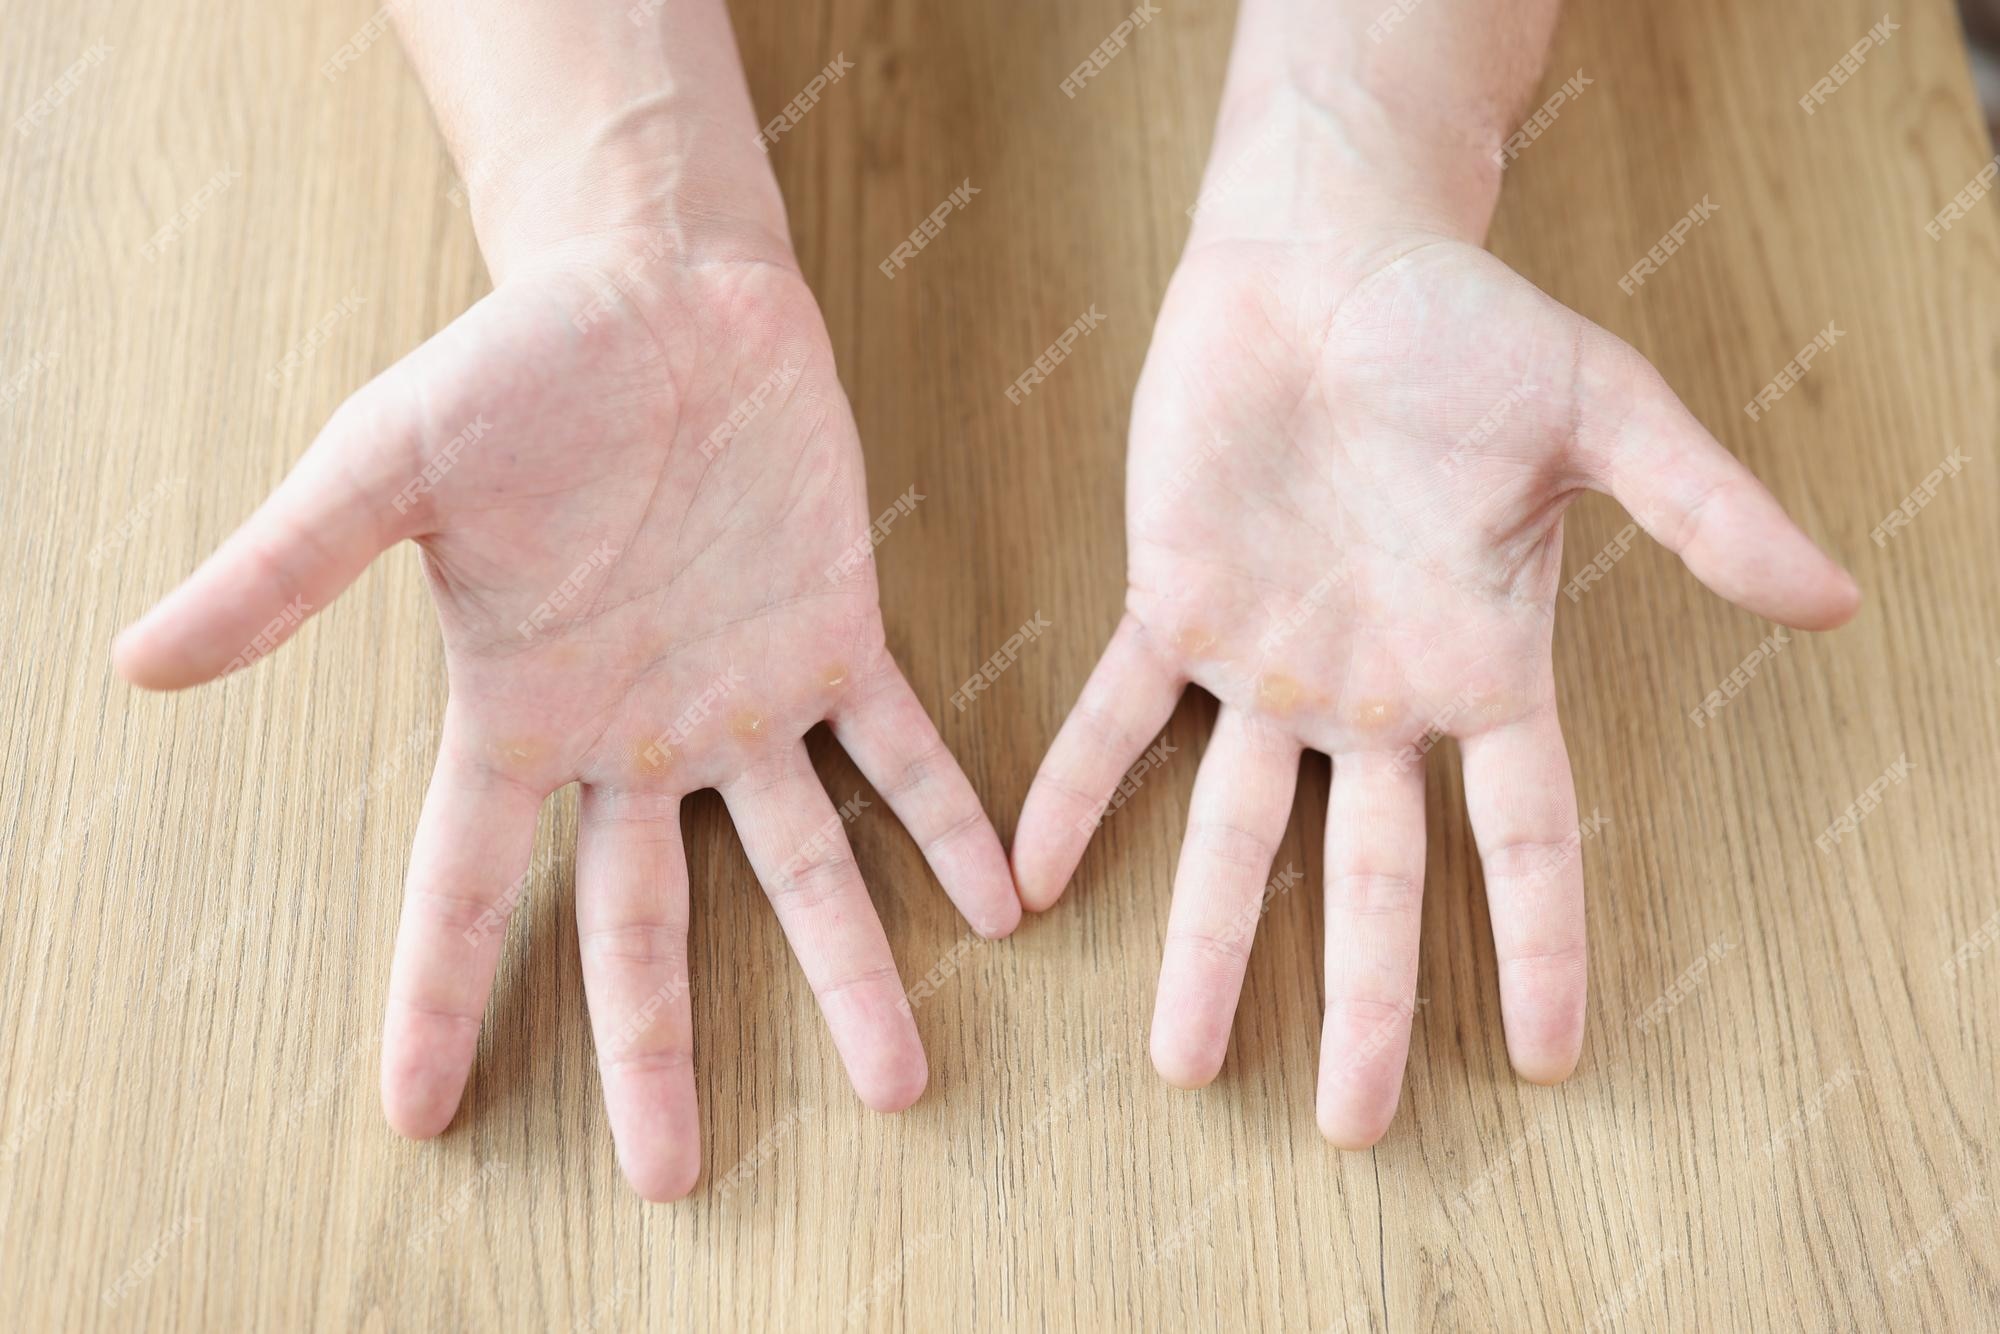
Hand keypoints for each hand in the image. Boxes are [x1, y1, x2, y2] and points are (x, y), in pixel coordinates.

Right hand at [114, 229, 1020, 1199]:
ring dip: (851, 973)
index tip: (424, 1115)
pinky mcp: (835, 636)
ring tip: (901, 1085)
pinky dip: (949, 823)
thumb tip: (137, 663)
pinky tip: (999, 905)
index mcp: (520, 716)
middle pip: (646, 928)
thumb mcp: (386, 465)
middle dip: (658, 1055)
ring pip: (799, 867)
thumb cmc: (518, 370)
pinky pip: (901, 752)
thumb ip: (286, 570)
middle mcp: (635, 736)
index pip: (467, 890)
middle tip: (673, 1180)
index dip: (442, 1000)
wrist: (656, 290)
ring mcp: (743, 697)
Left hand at [1010, 225, 1858, 1144]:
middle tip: (1349, 1125)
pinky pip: (1113, 720)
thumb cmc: (1469, 327)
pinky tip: (1035, 875)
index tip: (1547, 1057)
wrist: (1329, 258)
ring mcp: (1267, 661)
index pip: (1522, 838)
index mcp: (1482, 667)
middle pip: (1370, 879)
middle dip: (1359, 1000)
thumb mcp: (1606, 412)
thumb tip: (1832, 600)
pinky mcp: (1172, 606)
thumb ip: (1703, 511)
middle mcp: (1373, 693)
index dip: (1537, 944)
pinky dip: (1074, 792)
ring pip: (1230, 830)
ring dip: (1205, 943)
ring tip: (1180, 1060)